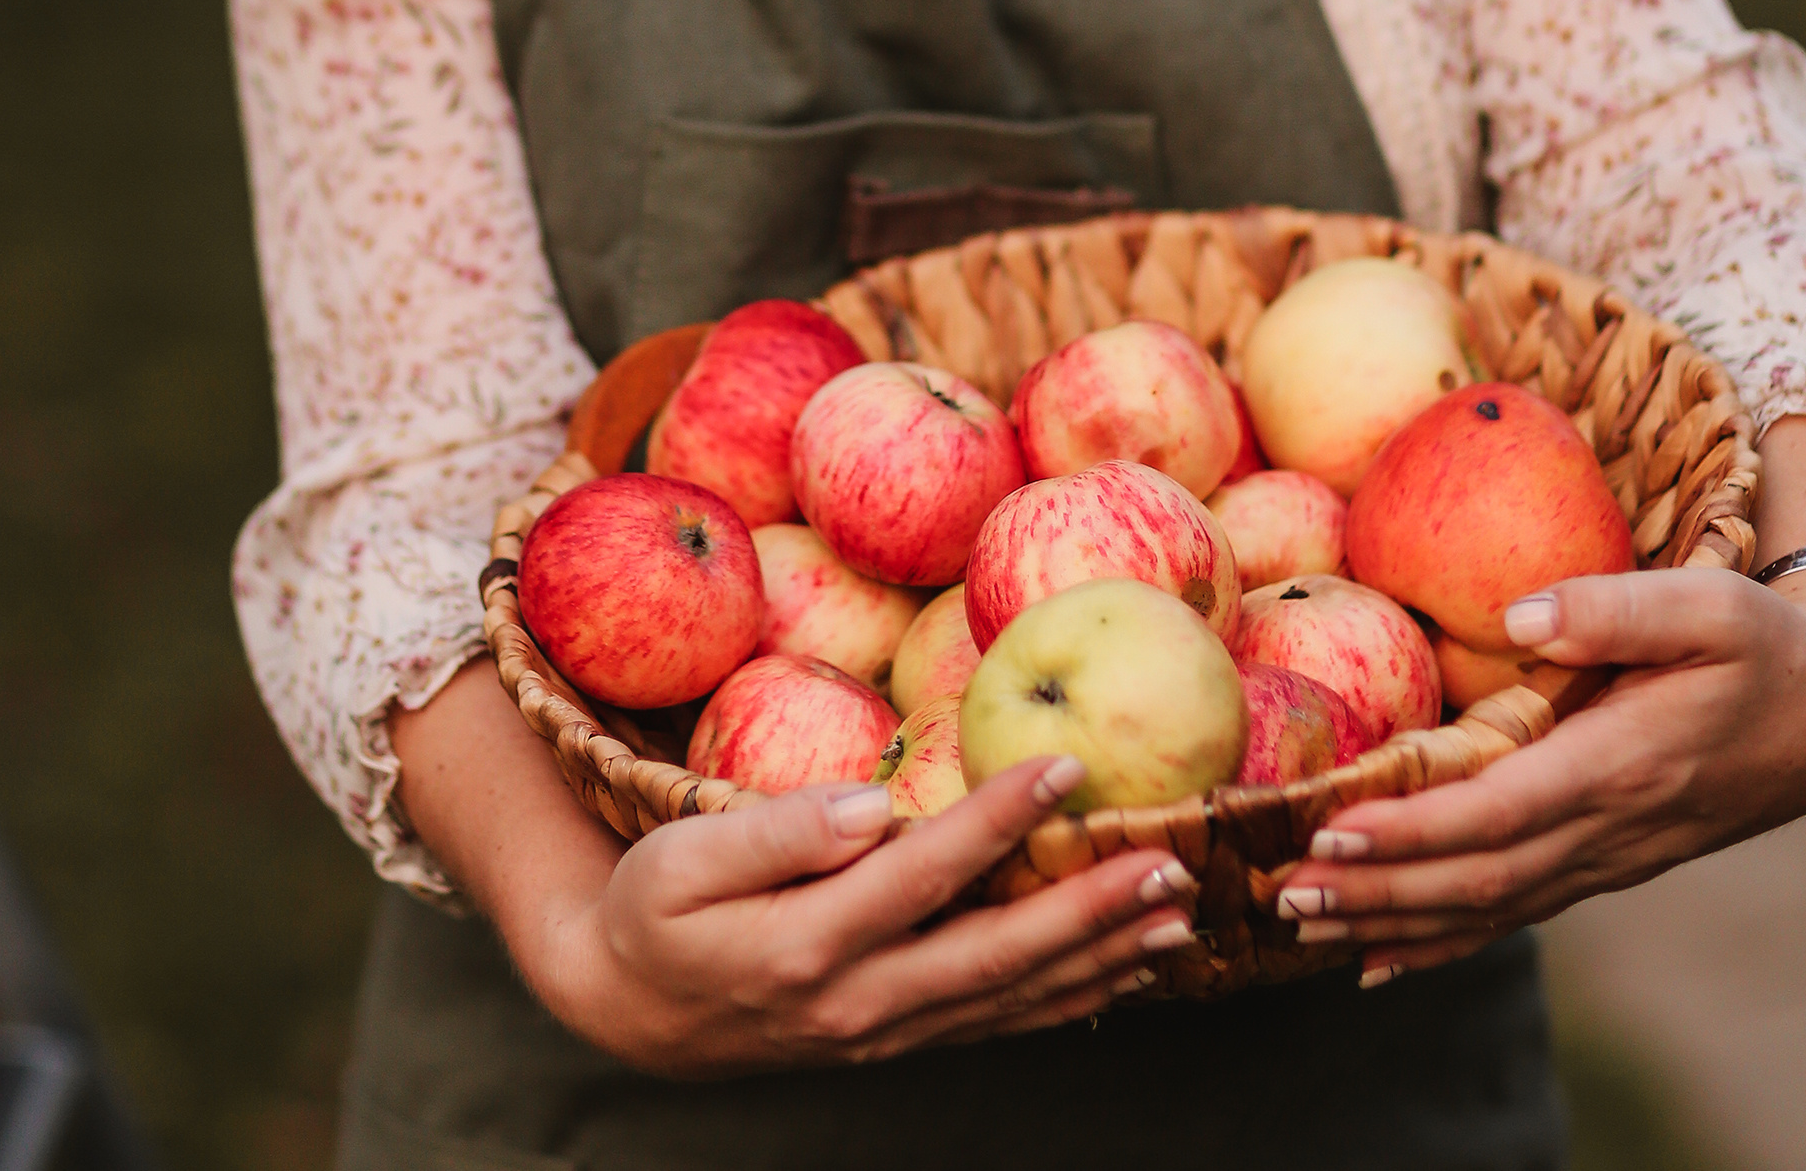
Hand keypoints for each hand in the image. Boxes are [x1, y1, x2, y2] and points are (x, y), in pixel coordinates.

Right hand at [533, 756, 1197, 1076]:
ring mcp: (884, 1032)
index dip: (999, 821)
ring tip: (1175, 915)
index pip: (922, 875)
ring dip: (1099, 958)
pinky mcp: (897, 1039)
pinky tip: (1120, 970)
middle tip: (1169, 860)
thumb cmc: (654, 916)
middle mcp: (858, 1003)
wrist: (630, 1011)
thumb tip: (870, 807)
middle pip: (995, 954)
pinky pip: (996, 1021)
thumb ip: (774, 834)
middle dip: (1089, 909)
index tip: (1068, 766)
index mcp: (805, 947)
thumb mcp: (679, 863)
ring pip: (1010, 998)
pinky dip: (1066, 997)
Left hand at [1273, 563, 1805, 986]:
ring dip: (1389, 922)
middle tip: (1282, 891)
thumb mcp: (1709, 607)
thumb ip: (1616, 609)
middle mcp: (1604, 830)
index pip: (1497, 815)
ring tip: (1299, 925)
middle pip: (1474, 879)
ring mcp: (1600, 859)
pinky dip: (1437, 943)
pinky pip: (1508, 916)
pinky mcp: (1595, 866)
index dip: (1413, 832)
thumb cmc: (1759, 648)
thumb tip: (1519, 619)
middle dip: (1375, 891)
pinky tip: (1374, 961)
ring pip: (1483, 910)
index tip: (1333, 831)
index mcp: (1618, 767)